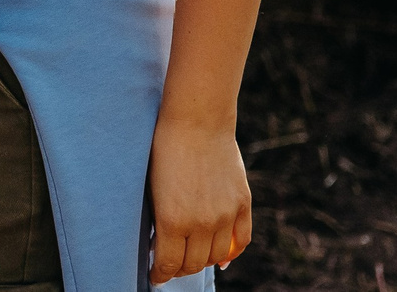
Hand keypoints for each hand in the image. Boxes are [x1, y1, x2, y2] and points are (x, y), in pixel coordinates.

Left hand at [148, 117, 250, 281]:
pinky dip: (232, 253)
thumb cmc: (165, 149)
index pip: (168, 264)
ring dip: (203, 261)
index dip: (160, 274)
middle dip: (179, 269)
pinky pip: (242, 240)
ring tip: (192, 257)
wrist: (196, 120)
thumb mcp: (154, 188)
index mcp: (173, 220)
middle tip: (171, 265)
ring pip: (216, 256)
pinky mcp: (242, 203)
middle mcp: (201, 223)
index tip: (155, 276)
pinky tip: (222, 257)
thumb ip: (161, 220)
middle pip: (193, 264)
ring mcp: (225, 215)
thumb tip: (165, 247)